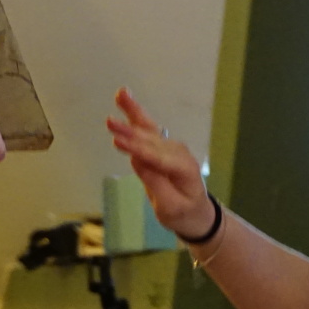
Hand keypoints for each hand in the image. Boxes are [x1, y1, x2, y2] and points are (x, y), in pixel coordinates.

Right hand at [105, 88, 213, 238]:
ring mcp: (171, 147)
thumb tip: (138, 161)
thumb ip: (156, 185)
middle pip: (151, 140)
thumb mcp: (170, 208)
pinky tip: (124, 99)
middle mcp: (178, 153)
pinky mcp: (162, 146)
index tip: (117, 141)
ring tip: (121, 94)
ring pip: (149, 128)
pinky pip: (147, 129)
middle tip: (110, 122)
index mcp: (183, 169)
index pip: (156, 158)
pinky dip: (136, 114)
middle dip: (130, 131)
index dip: (136, 149)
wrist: (198, 213)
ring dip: (133, 112)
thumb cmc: (184, 214)